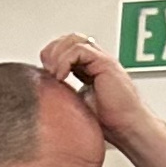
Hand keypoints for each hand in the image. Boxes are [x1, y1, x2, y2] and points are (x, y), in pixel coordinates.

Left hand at [42, 32, 165, 150]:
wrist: (126, 128)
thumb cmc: (106, 122)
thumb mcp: (74, 103)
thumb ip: (62, 91)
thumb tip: (39, 90)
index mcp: (88, 68)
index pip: (65, 48)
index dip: (50, 56)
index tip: (44, 74)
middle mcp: (96, 61)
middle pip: (68, 38)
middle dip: (52, 51)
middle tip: (46, 71)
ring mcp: (101, 60)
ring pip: (74, 40)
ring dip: (57, 55)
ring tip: (54, 75)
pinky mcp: (105, 64)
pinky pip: (80, 50)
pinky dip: (65, 61)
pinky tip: (62, 78)